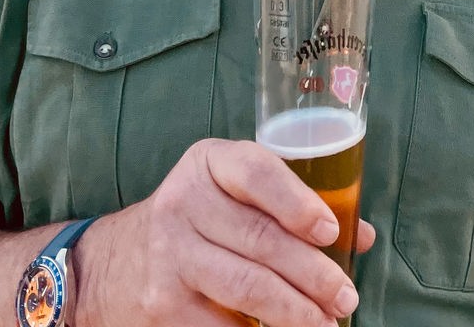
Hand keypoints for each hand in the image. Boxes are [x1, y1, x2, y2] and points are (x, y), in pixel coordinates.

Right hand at [76, 138, 373, 325]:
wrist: (112, 262)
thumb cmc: (199, 219)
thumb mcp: (234, 193)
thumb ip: (295, 205)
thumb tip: (361, 236)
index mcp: (210, 163)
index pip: (258, 173)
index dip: (298, 203)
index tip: (332, 232)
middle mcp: (183, 202)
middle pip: (261, 239)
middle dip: (312, 273)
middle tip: (346, 296)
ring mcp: (169, 254)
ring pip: (246, 287)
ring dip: (294, 312)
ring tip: (326, 323)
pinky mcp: (162, 304)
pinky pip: (220, 326)